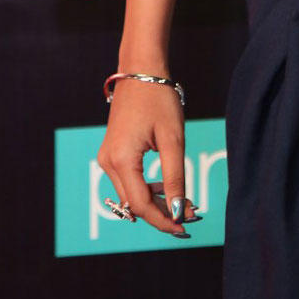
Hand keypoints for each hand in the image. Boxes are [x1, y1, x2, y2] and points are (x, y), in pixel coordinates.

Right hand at [97, 79, 199, 235]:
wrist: (141, 71)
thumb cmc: (159, 100)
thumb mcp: (173, 139)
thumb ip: (174, 176)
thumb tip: (178, 210)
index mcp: (121, 160)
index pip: (141, 205)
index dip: (163, 220)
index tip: (185, 228)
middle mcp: (108, 163)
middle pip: (134, 203)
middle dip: (162, 213)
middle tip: (191, 216)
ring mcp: (107, 158)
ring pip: (130, 195)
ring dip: (156, 202)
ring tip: (184, 204)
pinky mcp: (112, 153)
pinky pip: (128, 181)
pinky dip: (147, 189)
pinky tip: (167, 189)